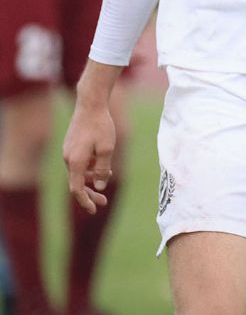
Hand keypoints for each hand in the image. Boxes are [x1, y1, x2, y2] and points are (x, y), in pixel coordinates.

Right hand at [63, 90, 116, 214]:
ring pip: (78, 172)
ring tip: (108, 176)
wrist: (90, 104)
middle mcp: (68, 158)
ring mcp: (68, 152)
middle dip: (90, 194)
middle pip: (77, 183)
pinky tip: (103, 165)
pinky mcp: (72, 146)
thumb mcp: (107, 149)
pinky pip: (79, 163)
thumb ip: (102, 169)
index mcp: (75, 162)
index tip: (94, 210)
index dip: (85, 201)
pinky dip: (89, 168)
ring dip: (91, 179)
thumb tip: (99, 186)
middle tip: (103, 203)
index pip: (76, 189)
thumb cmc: (101, 126)